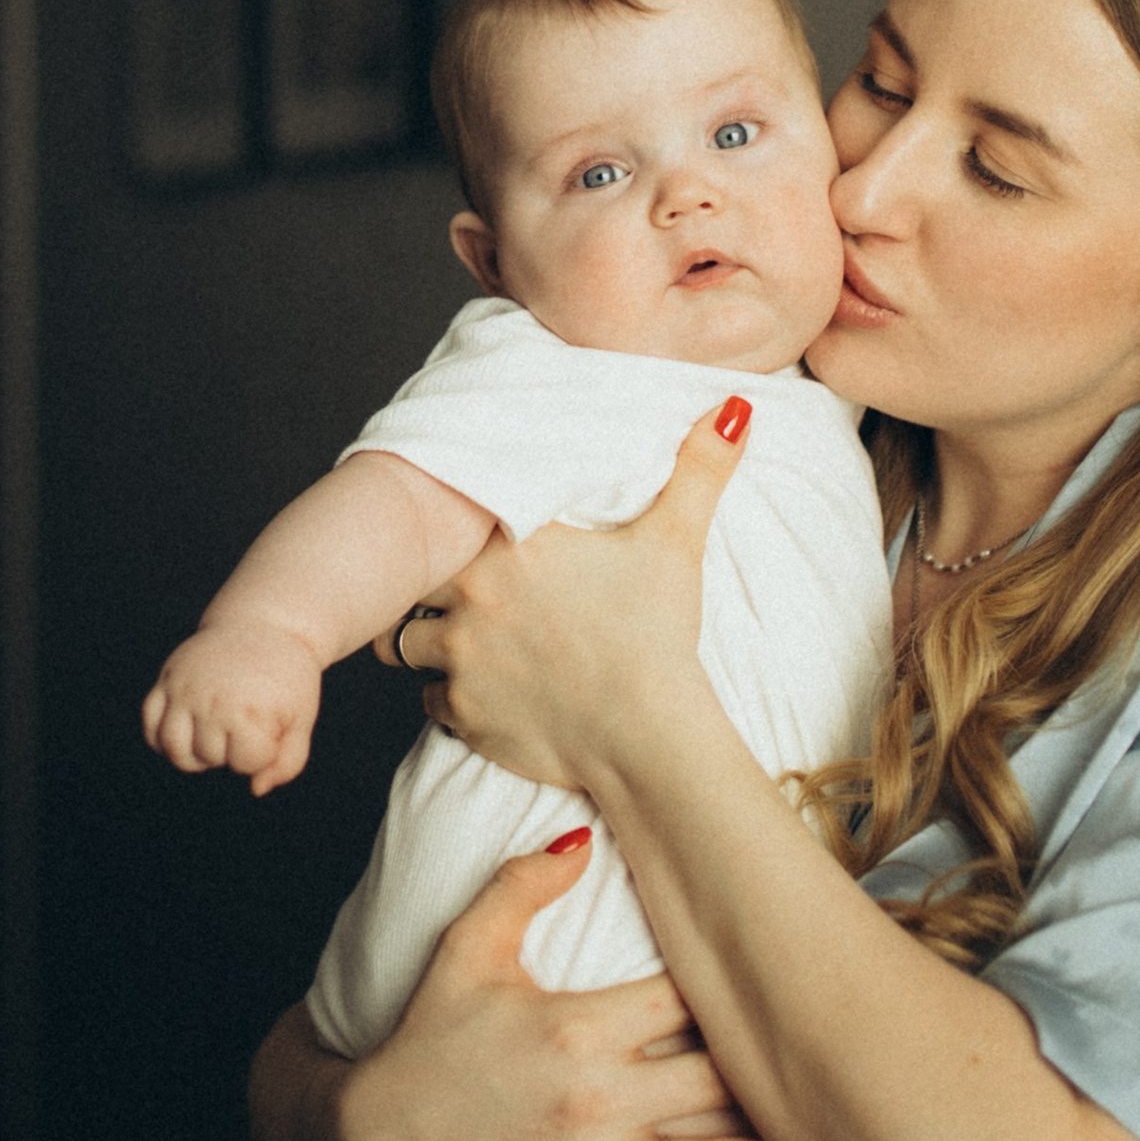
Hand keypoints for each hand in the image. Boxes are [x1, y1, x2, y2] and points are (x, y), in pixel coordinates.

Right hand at [141, 616, 321, 793]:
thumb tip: (255, 789)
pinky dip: (162, 738)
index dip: (264, 752)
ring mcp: (184, 687)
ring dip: (195, 753)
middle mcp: (210, 698)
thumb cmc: (286, 676)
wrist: (263, 624)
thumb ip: (288, 761)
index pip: (246, 763)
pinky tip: (188, 733)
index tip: (274, 725)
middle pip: (210, 757)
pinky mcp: (167, 678)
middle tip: (247, 723)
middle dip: (232, 749)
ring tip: (216, 736)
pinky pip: (149, 722)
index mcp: (246, 707)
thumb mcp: (301, 717)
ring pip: (173, 748)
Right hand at [314, 840, 791, 1140]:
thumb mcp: (465, 948)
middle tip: (840, 1056)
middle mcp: (599, 1101)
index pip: (690, 997)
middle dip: (778, 1069)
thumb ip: (523, 884)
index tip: (785, 971)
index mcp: (580, 1026)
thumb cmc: (424, 1040)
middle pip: (720, 1079)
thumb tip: (582, 834)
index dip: (741, 983)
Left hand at [398, 403, 749, 793]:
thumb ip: (699, 468)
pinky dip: (448, 699)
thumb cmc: (658, 633)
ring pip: (404, 642)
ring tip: (461, 642)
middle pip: (412, 580)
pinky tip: (483, 692)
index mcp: (507, 544)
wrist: (649, 732)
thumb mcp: (676, 540)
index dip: (447, 529)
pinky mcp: (460, 714)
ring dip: (428, 642)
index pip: (440, 520)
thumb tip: (735, 408)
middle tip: (454, 591)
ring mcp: (457, 658)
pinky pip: (429, 703)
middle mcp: (467, 595)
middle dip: (425, 585)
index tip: (461, 536)